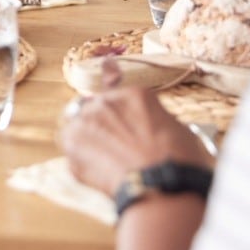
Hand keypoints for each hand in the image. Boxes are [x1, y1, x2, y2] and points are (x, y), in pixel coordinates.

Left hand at [58, 87, 213, 196]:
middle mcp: (106, 101)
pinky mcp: (71, 140)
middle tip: (118, 151)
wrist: (161, 186)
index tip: (105, 64)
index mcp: (135, 95)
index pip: (113, 77)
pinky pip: (73, 149)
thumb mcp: (176, 131)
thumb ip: (151, 122)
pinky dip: (83, 161)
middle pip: (95, 108)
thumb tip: (147, 129)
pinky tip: (104, 174)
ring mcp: (86, 119)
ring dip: (91, 143)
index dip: (109, 72)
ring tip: (112, 166)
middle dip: (103, 126)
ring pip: (81, 127)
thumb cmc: (178, 164)